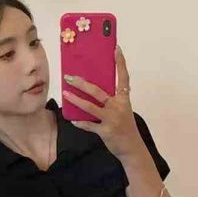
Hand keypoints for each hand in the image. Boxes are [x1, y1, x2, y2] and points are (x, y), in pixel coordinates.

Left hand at [62, 44, 144, 160]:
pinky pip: (89, 125)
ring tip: (65, 93)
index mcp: (124, 99)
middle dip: (82, 83)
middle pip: (98, 91)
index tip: (116, 49)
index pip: (123, 77)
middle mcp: (118, 107)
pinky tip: (73, 120)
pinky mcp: (105, 131)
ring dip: (76, 100)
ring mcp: (111, 119)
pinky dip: (80, 122)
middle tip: (69, 76)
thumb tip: (93, 90)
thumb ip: (112, 100)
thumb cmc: (125, 127)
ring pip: (90, 107)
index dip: (120, 63)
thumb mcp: (123, 110)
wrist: (132, 148)